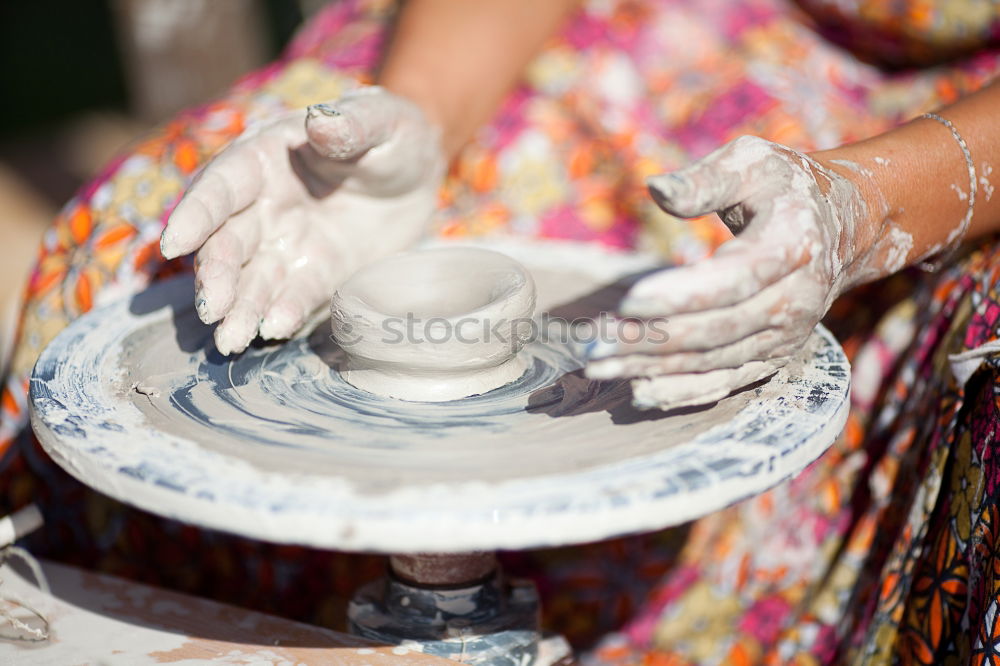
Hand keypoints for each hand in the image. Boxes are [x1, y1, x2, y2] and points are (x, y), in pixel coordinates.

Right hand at [160, 87, 444, 354]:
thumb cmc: (390, 134)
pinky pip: (293, 296)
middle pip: (227, 242)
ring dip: (238, 309)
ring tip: (230, 342)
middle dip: (216, 276)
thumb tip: (322, 120)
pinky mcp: (315, 274)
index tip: (175, 244)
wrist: (417, 175)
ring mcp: (287, 243)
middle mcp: (263, 204)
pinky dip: (282, 314)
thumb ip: (352, 124)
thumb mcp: (381, 121)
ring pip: (251, 278)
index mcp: (265, 157)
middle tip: (213, 310)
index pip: (222, 186)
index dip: (196, 213)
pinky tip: (274, 331)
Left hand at [586, 135, 891, 408]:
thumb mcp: (750, 162)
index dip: (681, 295)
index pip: (733, 280)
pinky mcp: (771, 356)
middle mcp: (795, 299)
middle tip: (592, 342)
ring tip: (596, 365)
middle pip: (715, 330)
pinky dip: (680, 390)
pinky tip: (636, 389)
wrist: (841, 228)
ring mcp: (785, 335)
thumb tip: (655, 190)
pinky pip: (723, 382)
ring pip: (712, 361)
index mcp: (791, 244)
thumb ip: (705, 179)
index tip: (627, 301)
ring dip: (652, 367)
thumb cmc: (782, 187)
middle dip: (650, 339)